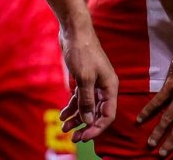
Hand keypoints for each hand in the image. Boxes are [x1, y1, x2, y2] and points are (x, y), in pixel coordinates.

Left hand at [58, 20, 118, 140]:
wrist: (74, 33)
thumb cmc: (83, 53)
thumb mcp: (84, 78)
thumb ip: (87, 101)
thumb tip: (89, 121)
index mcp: (110, 86)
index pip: (108, 114)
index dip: (97, 128)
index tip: (83, 137)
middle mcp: (104, 87)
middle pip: (97, 113)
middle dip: (86, 126)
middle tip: (73, 138)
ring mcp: (93, 84)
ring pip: (87, 108)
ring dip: (77, 119)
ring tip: (64, 128)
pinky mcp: (83, 81)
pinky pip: (79, 99)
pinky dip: (72, 108)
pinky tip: (62, 115)